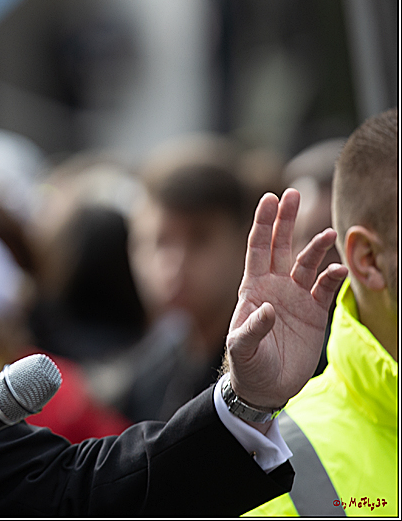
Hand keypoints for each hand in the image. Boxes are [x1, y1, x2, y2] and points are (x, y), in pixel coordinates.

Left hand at [225, 189, 347, 414]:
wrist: (266, 388)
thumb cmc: (247, 365)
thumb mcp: (242, 348)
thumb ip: (251, 328)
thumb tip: (266, 308)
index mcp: (253, 287)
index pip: (257, 247)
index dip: (263, 223)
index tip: (269, 198)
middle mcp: (275, 286)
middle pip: (281, 245)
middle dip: (286, 219)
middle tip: (292, 193)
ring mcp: (296, 297)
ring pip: (307, 263)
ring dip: (316, 247)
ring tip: (327, 234)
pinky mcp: (315, 313)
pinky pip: (326, 289)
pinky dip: (333, 277)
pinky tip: (339, 269)